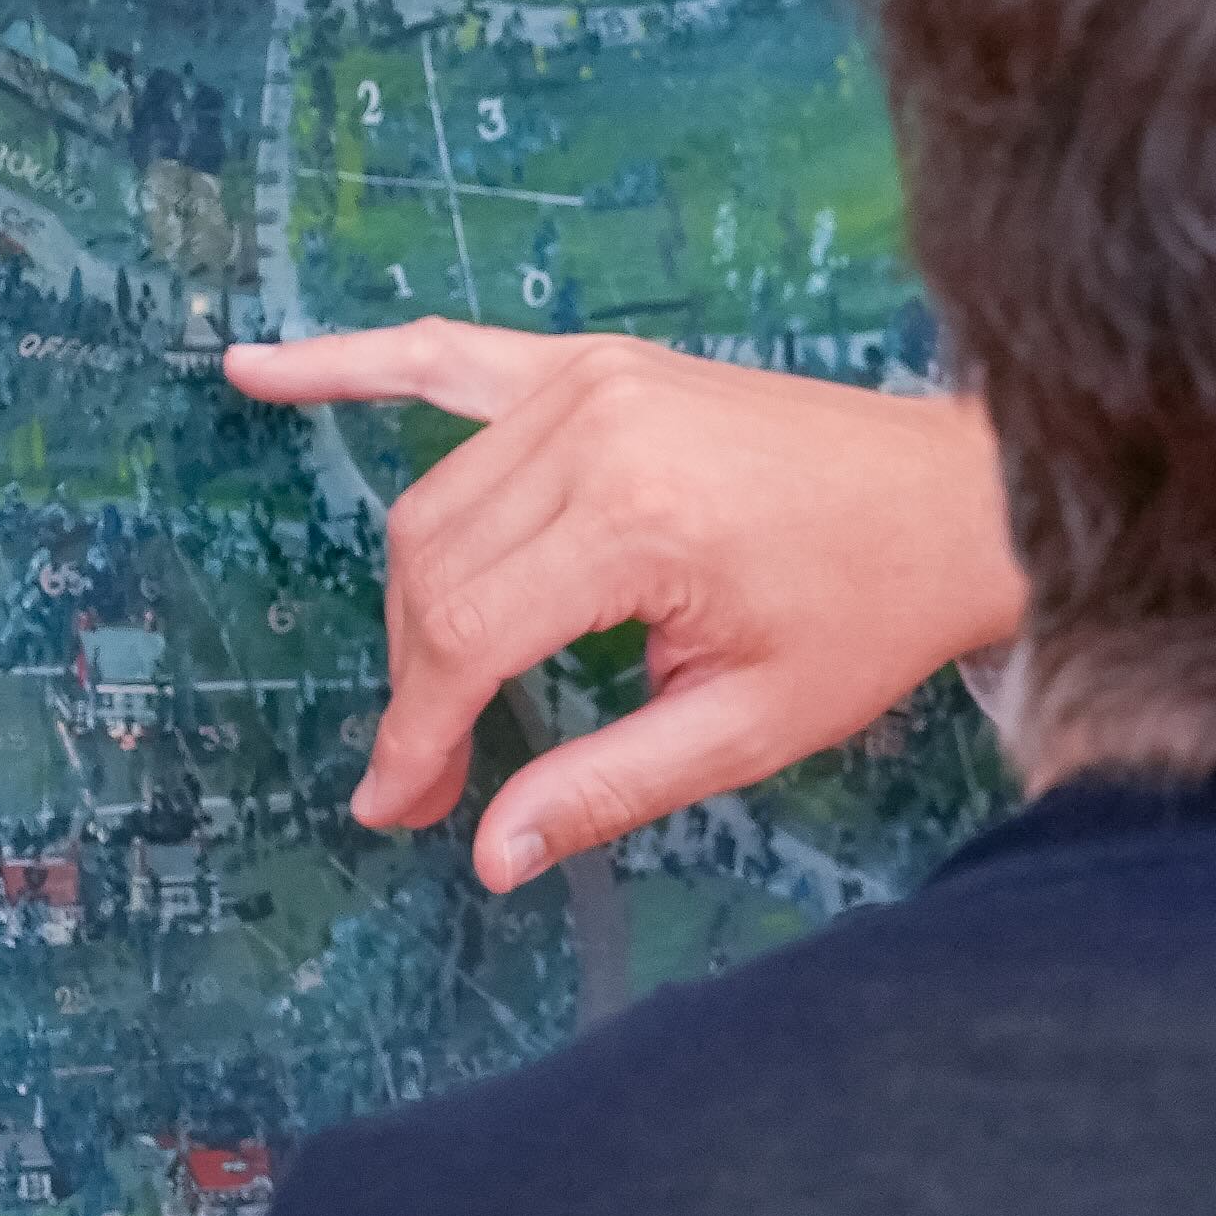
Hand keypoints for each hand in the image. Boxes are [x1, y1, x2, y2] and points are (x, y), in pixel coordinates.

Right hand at [224, 323, 1022, 886]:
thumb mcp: (751, 726)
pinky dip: (356, 363)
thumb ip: (608, 785)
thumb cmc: (870, 613)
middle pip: (434, 571)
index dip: (419, 733)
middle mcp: (597, 432)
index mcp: (637, 522)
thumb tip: (489, 855)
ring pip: (436, 504)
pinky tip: (258, 371)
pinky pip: (450, 360)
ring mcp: (591, 381)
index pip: (465, 637)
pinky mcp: (596, 362)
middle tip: (433, 781)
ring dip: (414, 603)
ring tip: (429, 697)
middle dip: (417, 683)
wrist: (957, 498)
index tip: (400, 807)